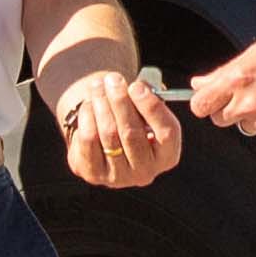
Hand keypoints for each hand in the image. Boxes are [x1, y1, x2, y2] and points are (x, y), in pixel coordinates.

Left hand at [56, 70, 182, 188]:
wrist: (105, 141)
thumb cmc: (132, 120)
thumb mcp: (145, 110)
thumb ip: (147, 98)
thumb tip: (139, 86)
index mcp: (167, 156)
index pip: (166, 132)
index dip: (151, 107)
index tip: (137, 85)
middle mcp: (146, 171)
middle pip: (132, 133)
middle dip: (120, 102)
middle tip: (113, 79)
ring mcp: (119, 177)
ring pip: (109, 134)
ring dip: (102, 104)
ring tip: (99, 85)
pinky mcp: (94, 174)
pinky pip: (89, 140)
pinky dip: (88, 117)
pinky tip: (90, 104)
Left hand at [189, 32, 255, 145]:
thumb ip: (223, 72)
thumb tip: (199, 83)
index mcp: (240, 79)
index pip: (200, 105)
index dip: (204, 102)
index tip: (210, 99)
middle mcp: (250, 103)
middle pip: (219, 119)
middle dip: (229, 108)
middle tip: (250, 93)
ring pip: (245, 127)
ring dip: (253, 117)